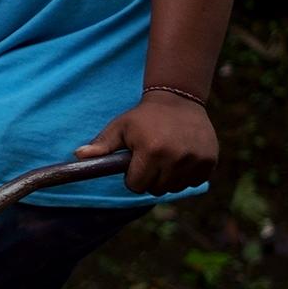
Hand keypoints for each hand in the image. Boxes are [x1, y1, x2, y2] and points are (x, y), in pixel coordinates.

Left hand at [76, 91, 218, 194]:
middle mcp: (175, 157)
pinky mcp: (210, 160)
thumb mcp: (120, 127)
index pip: (136, 186)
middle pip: (156, 190)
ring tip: (166, 157)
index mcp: (151, 150)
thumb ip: (101, 145)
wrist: (179, 99)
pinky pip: (194, 182)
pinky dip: (187, 175)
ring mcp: (195, 159)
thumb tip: (78, 156)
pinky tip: (182, 157)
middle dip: (150, 179)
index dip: (132, 177)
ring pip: (175, 188)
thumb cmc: (143, 117)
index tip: (135, 163)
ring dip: (168, 179)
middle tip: (151, 159)